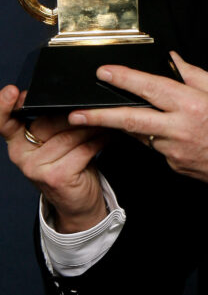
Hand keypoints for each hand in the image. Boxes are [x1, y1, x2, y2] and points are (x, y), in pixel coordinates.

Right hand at [0, 85, 108, 232]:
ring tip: (109, 118)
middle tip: (97, 105)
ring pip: (70, 134)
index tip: (13, 92)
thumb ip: (52, 123)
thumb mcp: (54, 143)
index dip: (4, 106)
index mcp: (17, 142)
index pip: (5, 122)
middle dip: (78, 113)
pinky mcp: (57, 176)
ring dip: (94, 125)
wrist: (77, 202)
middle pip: (50, 121)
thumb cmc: (69, 165)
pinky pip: (83, 148)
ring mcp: (37, 168)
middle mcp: (21, 156)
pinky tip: (109, 135)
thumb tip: (72, 97)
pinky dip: (100, 140)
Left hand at [68, 52, 207, 192]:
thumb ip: (194, 73)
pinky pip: (157, 148)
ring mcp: (175, 152)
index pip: (149, 87)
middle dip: (98, 116)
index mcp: (192, 104)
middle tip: (76, 114)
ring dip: (133, 124)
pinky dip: (157, 137)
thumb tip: (172, 60)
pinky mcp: (176, 167)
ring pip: (143, 135)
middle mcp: (179, 129)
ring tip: (129, 115)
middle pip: (130, 120)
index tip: (103, 72)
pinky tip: (171, 132)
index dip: (123, 78)